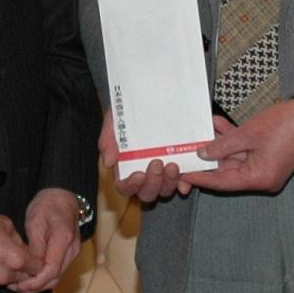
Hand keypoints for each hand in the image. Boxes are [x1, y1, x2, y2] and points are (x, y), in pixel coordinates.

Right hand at [0, 207, 33, 287]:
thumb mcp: (7, 225)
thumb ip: (19, 241)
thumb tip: (23, 248)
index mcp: (16, 260)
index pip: (38, 269)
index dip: (38, 263)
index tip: (36, 258)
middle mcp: (4, 275)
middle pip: (24, 279)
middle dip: (24, 270)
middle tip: (19, 258)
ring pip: (7, 281)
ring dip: (8, 272)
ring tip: (0, 256)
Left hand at [11, 189, 83, 292]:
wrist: (62, 198)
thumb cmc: (47, 206)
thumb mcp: (35, 223)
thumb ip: (34, 247)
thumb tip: (29, 268)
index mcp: (63, 238)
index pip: (52, 269)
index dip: (36, 281)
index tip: (21, 285)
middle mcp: (72, 249)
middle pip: (56, 278)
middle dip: (36, 287)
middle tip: (16, 288)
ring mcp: (72, 253)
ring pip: (57, 278)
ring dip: (39, 285)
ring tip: (19, 286)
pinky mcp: (69, 255)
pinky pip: (56, 272)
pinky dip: (43, 278)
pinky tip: (29, 278)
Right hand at [102, 106, 220, 204]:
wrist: (147, 99)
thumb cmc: (127, 113)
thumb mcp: (113, 122)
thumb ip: (108, 141)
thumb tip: (109, 162)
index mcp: (125, 168)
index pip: (125, 187)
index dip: (131, 186)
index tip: (139, 175)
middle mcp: (144, 174)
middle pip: (147, 193)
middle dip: (153, 183)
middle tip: (157, 164)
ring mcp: (162, 173)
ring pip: (165, 189)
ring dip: (169, 182)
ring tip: (173, 165)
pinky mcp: (178, 167)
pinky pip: (182, 182)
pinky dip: (184, 183)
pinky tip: (186, 179)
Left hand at [186, 100, 293, 193]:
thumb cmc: (288, 124)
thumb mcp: (249, 133)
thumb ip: (223, 145)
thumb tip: (203, 154)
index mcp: (259, 179)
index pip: (222, 182)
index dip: (200, 177)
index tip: (182, 173)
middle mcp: (262, 178)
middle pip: (227, 171)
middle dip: (208, 157)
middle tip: (187, 149)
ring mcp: (266, 167)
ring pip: (234, 158)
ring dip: (220, 144)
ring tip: (202, 130)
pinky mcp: (268, 156)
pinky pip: (245, 150)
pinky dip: (233, 140)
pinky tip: (218, 125)